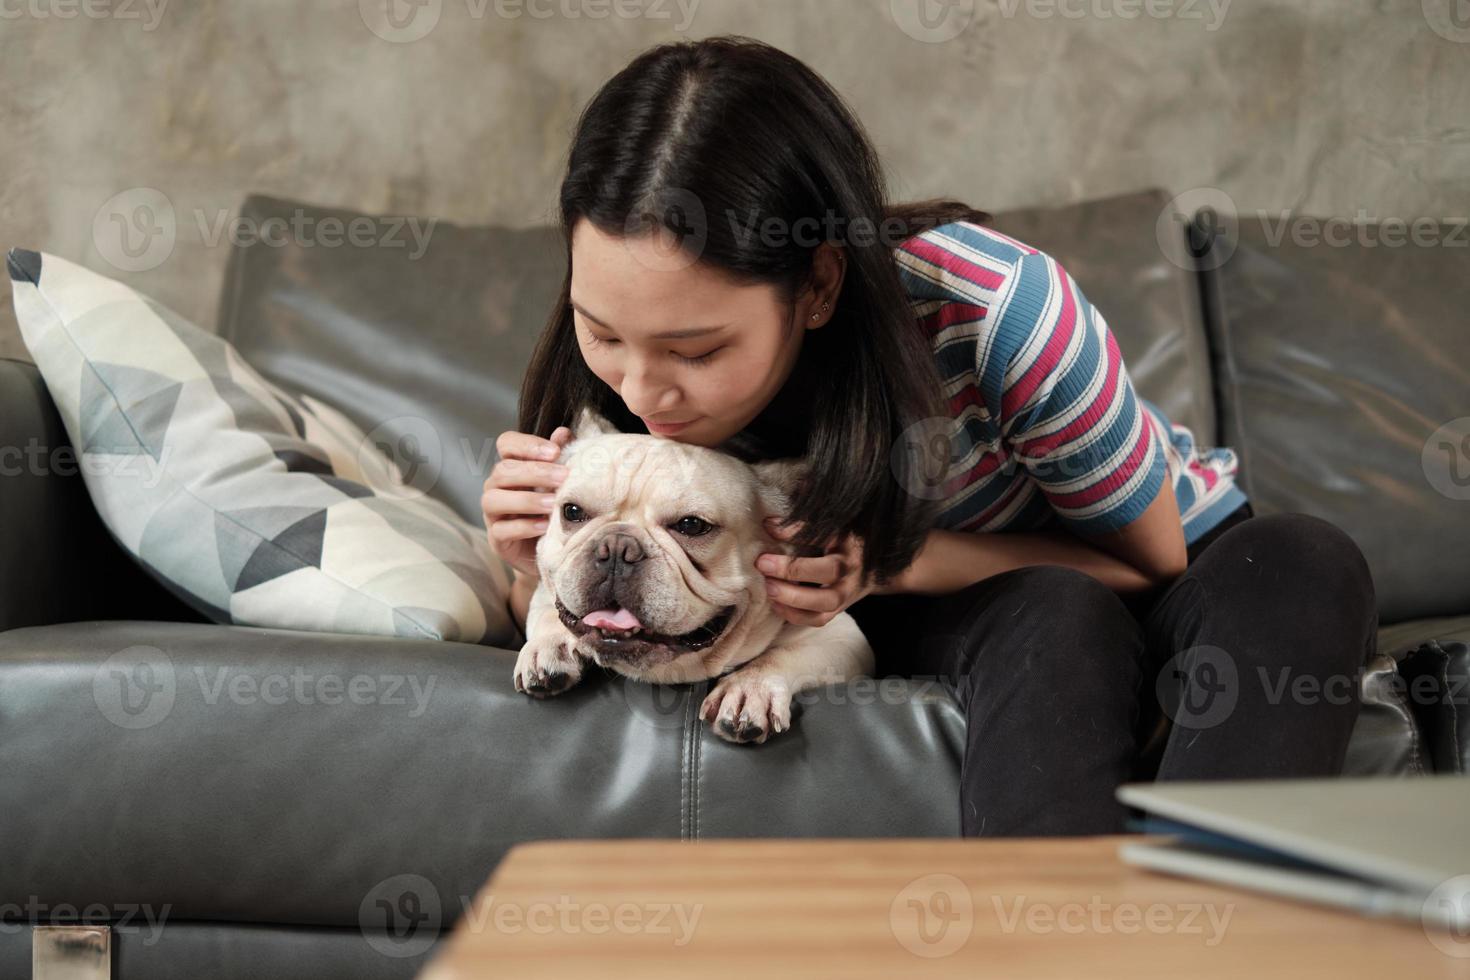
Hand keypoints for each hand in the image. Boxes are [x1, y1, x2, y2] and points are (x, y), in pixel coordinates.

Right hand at [482, 425, 572, 579]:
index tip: (555, 452)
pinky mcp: (497, 539)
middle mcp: (496, 486)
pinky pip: (502, 530)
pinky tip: (544, 526)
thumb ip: (559, 459)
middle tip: (563, 477)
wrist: (554, 551)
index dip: (527, 444)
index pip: (506, 444)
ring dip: (526, 500)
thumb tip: (563, 432)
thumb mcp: (560, 484)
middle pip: (503, 470)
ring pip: (494, 499)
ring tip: (552, 504)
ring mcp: (493, 513)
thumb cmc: (555, 510)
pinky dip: (523, 526)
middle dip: (535, 472)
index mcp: (512, 467)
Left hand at [756, 517, 876, 626]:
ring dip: (792, 599)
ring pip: (824, 604)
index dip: (795, 532)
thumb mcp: (829, 532)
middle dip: (793, 570)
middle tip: (763, 565)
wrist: (869, 573)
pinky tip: (776, 604)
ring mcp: (847, 595)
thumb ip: (801, 528)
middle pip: (829, 572)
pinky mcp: (837, 612)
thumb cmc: (843, 547)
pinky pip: (817, 620)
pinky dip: (794, 615)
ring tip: (768, 589)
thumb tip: (768, 525)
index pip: (825, 536)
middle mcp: (852, 571)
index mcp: (849, 545)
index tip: (767, 527)